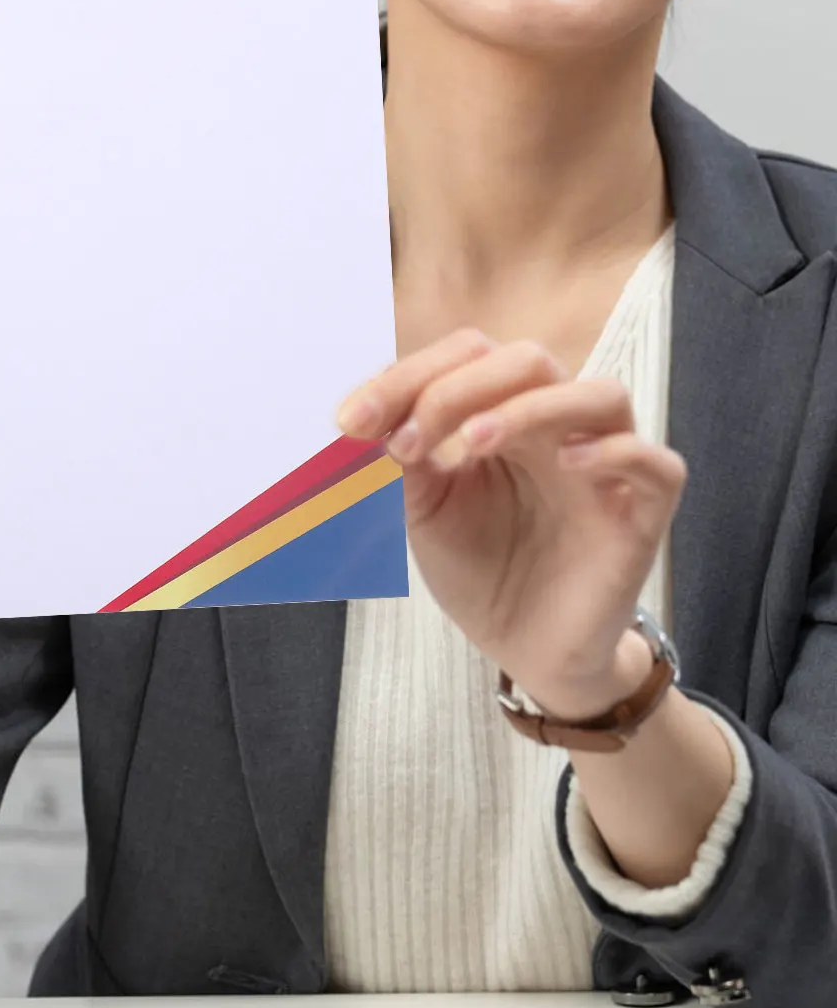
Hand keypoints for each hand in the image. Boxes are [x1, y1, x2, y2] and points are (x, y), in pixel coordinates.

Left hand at [336, 327, 685, 716]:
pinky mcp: (643, 517)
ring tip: (471, 442)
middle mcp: (558, 429)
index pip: (468, 357)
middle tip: (405, 440)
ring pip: (601, 395)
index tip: (350, 423)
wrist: (524, 650)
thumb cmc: (479, 569)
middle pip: (530, 360)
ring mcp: (607, 469)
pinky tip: (566, 464)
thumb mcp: (422, 509)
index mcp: (504, 416)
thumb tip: (359, 417)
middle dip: (456, 387)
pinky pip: (658, 464)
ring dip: (530, 407)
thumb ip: (399, 459)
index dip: (406, 376)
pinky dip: (615, 452)